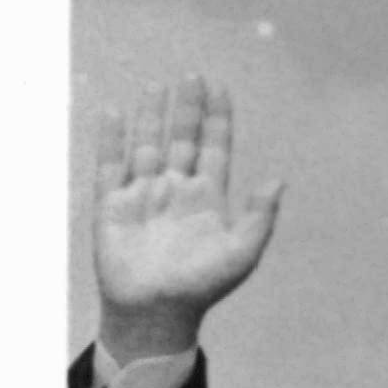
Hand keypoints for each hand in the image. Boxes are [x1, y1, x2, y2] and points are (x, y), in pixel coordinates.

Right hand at [89, 74, 282, 366]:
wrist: (156, 312)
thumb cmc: (202, 286)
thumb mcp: (242, 252)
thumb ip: (259, 217)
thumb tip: (278, 180)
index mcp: (207, 197)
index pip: (213, 146)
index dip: (216, 116)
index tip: (219, 85)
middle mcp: (175, 189)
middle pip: (182, 138)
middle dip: (187, 108)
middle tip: (192, 75)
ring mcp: (143, 195)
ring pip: (148, 145)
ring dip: (151, 116)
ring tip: (157, 85)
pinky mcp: (112, 206)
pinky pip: (109, 165)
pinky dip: (111, 138)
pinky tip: (114, 111)